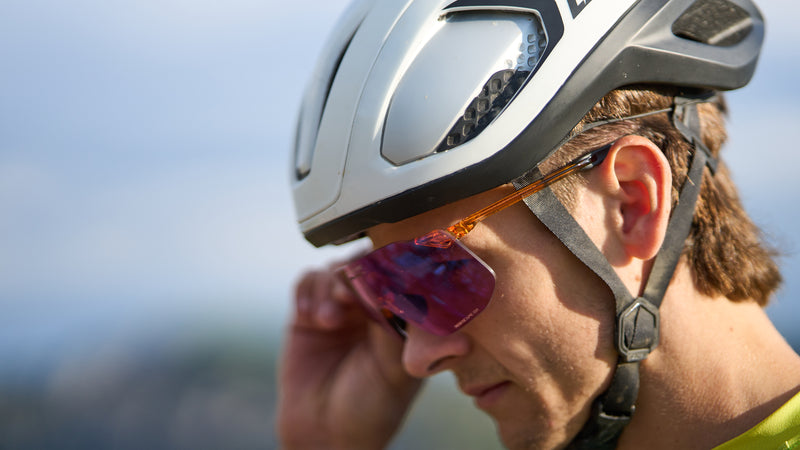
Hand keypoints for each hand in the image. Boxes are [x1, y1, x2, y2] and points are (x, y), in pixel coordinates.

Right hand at [277, 264, 421, 449]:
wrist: (325, 434)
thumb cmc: (371, 407)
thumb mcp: (394, 368)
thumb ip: (396, 327)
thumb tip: (402, 290)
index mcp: (400, 317)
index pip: (398, 274)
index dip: (389, 267)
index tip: (380, 276)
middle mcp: (371, 307)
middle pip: (365, 263)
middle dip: (356, 272)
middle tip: (349, 292)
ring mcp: (339, 308)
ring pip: (335, 268)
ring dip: (330, 286)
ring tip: (329, 319)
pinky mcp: (307, 315)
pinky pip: (307, 281)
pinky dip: (307, 291)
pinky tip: (311, 317)